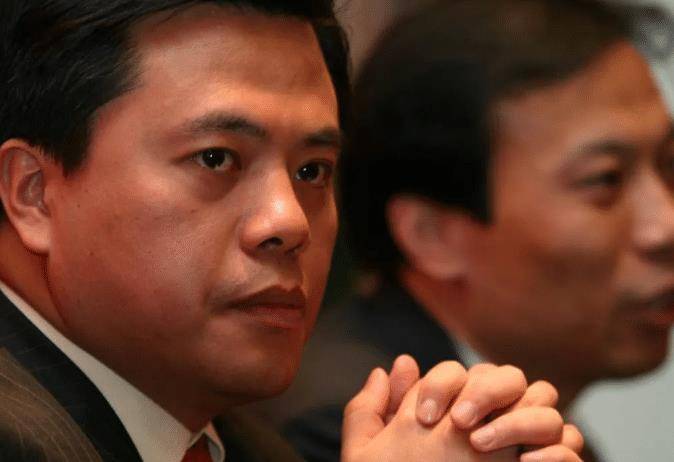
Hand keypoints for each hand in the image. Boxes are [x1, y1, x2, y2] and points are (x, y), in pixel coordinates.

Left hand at [341, 356, 582, 461]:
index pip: (462, 372)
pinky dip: (554, 451)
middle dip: (487, 390)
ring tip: (481, 444)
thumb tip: (396, 364)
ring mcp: (523, 445)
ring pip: (546, 405)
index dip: (443, 383)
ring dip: (517, 418)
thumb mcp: (368, 459)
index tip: (423, 417)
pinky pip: (569, 447)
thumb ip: (371, 412)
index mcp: (454, 411)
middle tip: (459, 422)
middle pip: (511, 376)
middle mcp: (493, 421)